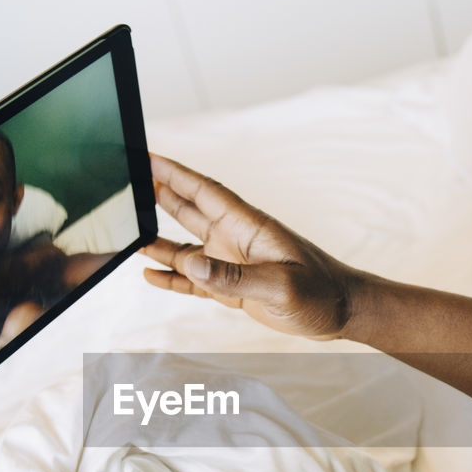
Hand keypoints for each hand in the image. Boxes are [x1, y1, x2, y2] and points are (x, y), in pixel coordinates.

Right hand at [141, 154, 364, 339]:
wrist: (343, 313)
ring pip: (187, 246)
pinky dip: (172, 277)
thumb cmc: (321, 294)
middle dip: (160, 195)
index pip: (204, 192)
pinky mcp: (233, 288)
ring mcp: (233, 263)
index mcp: (249, 227)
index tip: (147, 158)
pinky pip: (194, 280)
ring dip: (160, 240)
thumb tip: (190, 264)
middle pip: (189, 210)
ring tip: (129, 233)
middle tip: (128, 182)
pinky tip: (149, 274)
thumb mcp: (281, 286)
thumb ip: (235, 278)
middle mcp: (236, 240)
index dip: (175, 174)